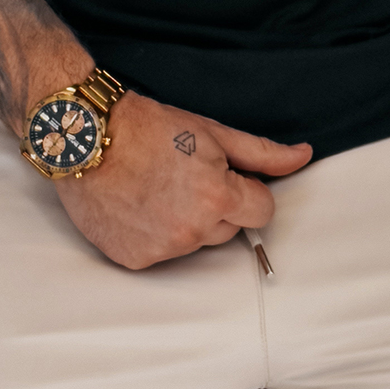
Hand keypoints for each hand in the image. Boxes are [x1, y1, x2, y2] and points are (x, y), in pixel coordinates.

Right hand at [54, 90, 310, 270]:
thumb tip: (303, 156)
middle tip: (182, 175)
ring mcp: (162, 249)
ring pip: (196, 242)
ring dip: (186, 221)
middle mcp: (193, 231)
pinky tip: (138, 206)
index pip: (262, 212)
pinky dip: (155, 234)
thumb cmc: (148, 128)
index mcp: (219, 199)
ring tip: (156, 188)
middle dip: (216, 206)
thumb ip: (262, 153)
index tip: (222, 174)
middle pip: (228, 229)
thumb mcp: (212, 132)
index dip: (246, 190)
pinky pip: (163, 253)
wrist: (86, 137)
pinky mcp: (135, 260)